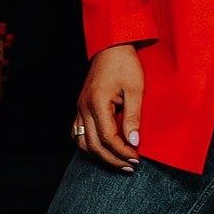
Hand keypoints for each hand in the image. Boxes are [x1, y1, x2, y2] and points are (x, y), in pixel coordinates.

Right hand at [72, 43, 143, 169]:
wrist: (112, 46)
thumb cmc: (125, 64)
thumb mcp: (136, 89)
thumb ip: (133, 117)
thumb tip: (133, 142)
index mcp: (97, 103)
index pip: (107, 138)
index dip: (122, 151)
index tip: (136, 158)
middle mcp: (84, 108)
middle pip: (93, 145)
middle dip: (112, 159)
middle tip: (130, 166)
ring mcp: (80, 107)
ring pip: (82, 142)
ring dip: (100, 156)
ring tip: (118, 162)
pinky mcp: (81, 106)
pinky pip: (78, 133)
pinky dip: (89, 146)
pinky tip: (102, 150)